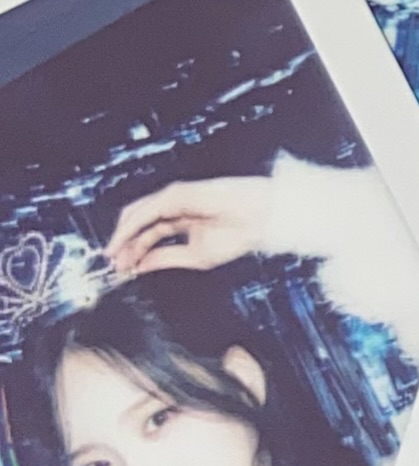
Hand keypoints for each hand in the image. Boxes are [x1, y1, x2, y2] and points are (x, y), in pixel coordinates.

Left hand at [107, 176, 274, 277]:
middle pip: (139, 223)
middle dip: (123, 244)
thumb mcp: (195, 255)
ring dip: (121, 235)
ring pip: (138, 213)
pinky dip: (131, 225)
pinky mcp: (176, 194)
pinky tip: (122, 240)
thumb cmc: (236, 234)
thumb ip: (166, 258)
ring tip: (112, 255)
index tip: (123, 270)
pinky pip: (147, 210)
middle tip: (114, 266)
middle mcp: (174, 208)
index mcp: (181, 221)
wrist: (259, 219)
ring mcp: (174, 199)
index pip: (148, 235)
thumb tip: (141, 266)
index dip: (134, 252)